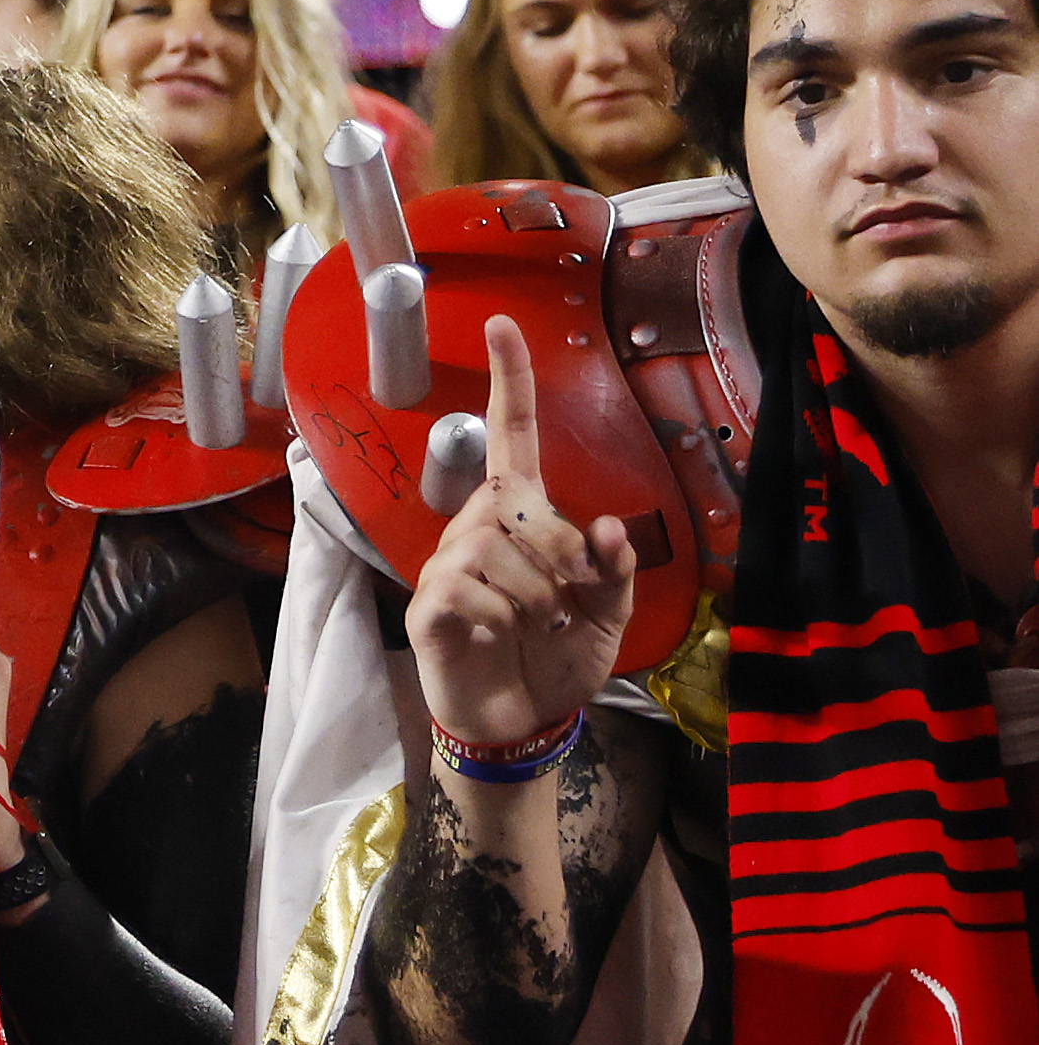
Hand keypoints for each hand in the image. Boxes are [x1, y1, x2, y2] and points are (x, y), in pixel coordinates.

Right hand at [403, 313, 635, 752]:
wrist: (518, 720)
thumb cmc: (559, 657)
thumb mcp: (609, 614)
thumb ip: (616, 570)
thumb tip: (609, 526)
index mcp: (521, 518)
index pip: (513, 438)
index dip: (511, 383)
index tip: (502, 324)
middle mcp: (476, 530)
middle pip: (514, 504)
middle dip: (557, 555)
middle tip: (567, 602)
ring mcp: (447, 567)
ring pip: (494, 550)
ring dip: (534, 595)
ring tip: (537, 627)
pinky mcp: (428, 607)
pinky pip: (467, 590)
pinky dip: (500, 618)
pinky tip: (499, 636)